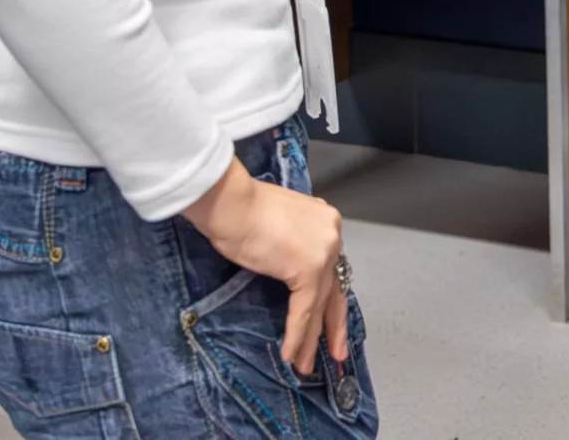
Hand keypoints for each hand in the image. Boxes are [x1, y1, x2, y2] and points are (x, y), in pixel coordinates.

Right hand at [181, 156, 350, 372]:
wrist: (231, 202)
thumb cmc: (242, 209)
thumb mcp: (279, 223)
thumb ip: (293, 242)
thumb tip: (289, 263)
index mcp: (326, 222)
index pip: (332, 268)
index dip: (330, 298)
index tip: (330, 319)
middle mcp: (331, 235)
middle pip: (334, 289)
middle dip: (333, 325)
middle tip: (337, 351)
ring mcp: (323, 252)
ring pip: (319, 305)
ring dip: (311, 339)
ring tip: (305, 364)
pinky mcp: (308, 269)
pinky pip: (304, 311)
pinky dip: (297, 335)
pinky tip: (291, 355)